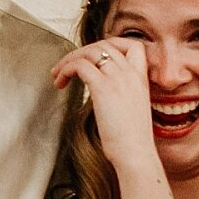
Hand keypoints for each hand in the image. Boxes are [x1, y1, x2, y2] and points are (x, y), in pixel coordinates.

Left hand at [52, 38, 158, 173]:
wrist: (135, 153)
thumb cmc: (131, 141)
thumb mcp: (131, 110)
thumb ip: (120, 95)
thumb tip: (102, 94)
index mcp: (140, 79)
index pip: (133, 45)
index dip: (112, 44)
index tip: (96, 56)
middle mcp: (130, 74)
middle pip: (104, 45)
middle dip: (82, 51)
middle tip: (67, 65)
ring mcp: (117, 78)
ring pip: (89, 52)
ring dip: (69, 60)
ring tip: (58, 75)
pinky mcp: (102, 87)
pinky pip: (80, 65)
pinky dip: (66, 69)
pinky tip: (61, 83)